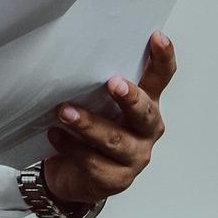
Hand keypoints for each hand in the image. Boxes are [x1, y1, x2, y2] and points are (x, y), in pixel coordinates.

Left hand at [42, 30, 175, 208]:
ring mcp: (133, 157)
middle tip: (113, 83)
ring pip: (114, 140)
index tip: (157, 37)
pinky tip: (55, 135)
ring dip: (88, 124)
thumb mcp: (95, 103)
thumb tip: (72, 52)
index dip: (162, 58)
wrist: (73, 176)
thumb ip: (94, 84)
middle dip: (129, 97)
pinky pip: (92, 161)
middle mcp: (146, 130)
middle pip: (144, 112)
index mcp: (146, 104)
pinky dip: (70, 146)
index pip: (160, 79)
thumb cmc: (88, 131)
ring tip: (65, 112)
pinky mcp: (115, 180)